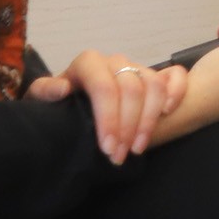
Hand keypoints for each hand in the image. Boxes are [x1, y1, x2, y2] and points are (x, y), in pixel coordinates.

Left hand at [26, 52, 188, 164]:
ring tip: (138, 147)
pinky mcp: (155, 74)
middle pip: (131, 89)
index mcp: (88, 63)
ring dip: (150, 120)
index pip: (104, 87)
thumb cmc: (59, 104)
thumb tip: (62, 89)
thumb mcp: (42, 100)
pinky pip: (176, 75)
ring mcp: (137, 67)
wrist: (72, 102)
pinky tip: (168, 112)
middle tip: (119, 157)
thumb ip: (45, 91)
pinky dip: (176, 92)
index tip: (107, 149)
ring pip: (154, 85)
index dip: (109, 118)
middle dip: (127, 127)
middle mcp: (115, 61)